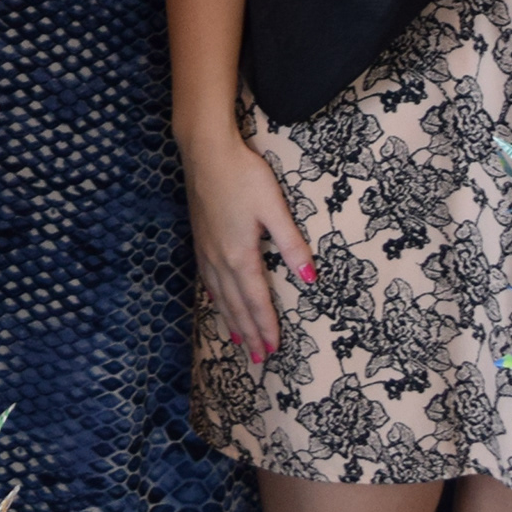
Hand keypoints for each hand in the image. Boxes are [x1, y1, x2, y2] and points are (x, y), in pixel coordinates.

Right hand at [184, 126, 313, 362]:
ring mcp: (206, 249)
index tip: (274, 350)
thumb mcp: (274, 208)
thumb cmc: (243, 175)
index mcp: (240, 255)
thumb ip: (292, 244)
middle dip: (249, 333)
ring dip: (231, 321)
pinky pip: (207, 280)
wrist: (206, 151)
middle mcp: (220, 259)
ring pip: (219, 296)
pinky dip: (214, 299)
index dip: (266, 326)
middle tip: (259, 360)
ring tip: (239, 342)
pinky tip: (215, 303)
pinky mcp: (200, 238)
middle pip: (236, 305)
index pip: (256, 301)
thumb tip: (311, 277)